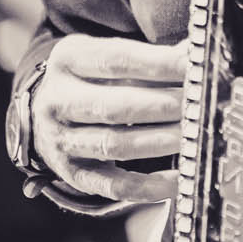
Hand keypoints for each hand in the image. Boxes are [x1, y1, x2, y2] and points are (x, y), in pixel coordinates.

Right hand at [31, 34, 185, 203]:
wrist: (43, 112)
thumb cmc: (88, 78)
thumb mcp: (103, 54)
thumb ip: (146, 57)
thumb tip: (193, 55)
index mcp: (67, 60)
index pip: (117, 60)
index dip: (159, 64)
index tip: (193, 66)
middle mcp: (58, 100)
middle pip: (116, 106)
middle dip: (164, 106)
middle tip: (199, 106)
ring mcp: (62, 140)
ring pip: (115, 145)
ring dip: (160, 142)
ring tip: (194, 136)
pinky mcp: (73, 174)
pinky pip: (114, 186)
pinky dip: (148, 187)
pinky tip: (178, 180)